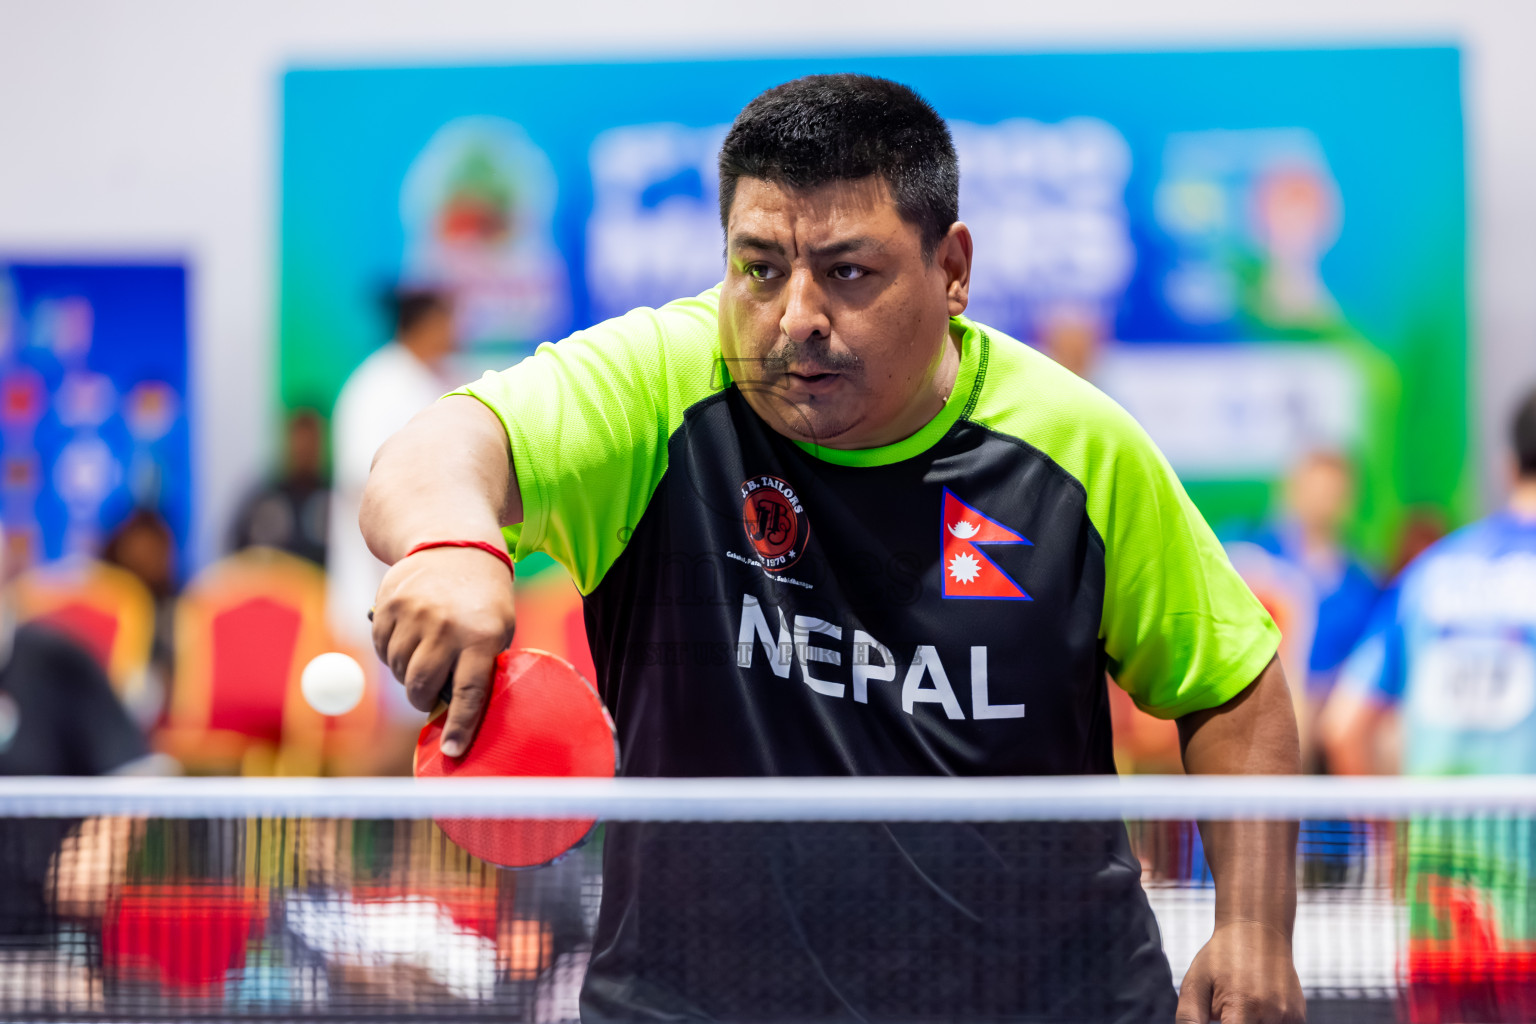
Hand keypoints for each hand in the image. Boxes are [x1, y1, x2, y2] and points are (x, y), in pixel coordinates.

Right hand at [371, 545, 515, 755]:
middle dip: (422, 699)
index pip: (469, 692)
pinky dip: (392, 652)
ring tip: (424, 652)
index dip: (460, 726)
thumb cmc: (483, 600)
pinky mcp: (389, 606)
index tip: (452, 752)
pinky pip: (382, 649)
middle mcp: (447, 628)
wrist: (454, 546)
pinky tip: (409, 634)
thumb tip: (457, 715)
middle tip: (428, 694)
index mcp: (483, 637)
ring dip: (407, 673)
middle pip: (422, 686)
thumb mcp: (498, 629)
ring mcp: (415, 615)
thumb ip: (479, 667)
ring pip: (399, 670)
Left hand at [1176, 921, 1304, 1023]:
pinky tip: (1258, 1006)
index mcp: (1240, 1006)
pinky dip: (1265, 1022)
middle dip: (1235, 1022)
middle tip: (1229, 1007)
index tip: (1221, 1017)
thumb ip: (1189, 1018)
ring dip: (1251, 1023)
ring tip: (1243, 1003)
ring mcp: (1288, 1016)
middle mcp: (1270, 1013)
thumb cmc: (1220, 958)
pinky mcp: (1299, 1017)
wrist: (1258, 931)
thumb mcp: (1195, 983)